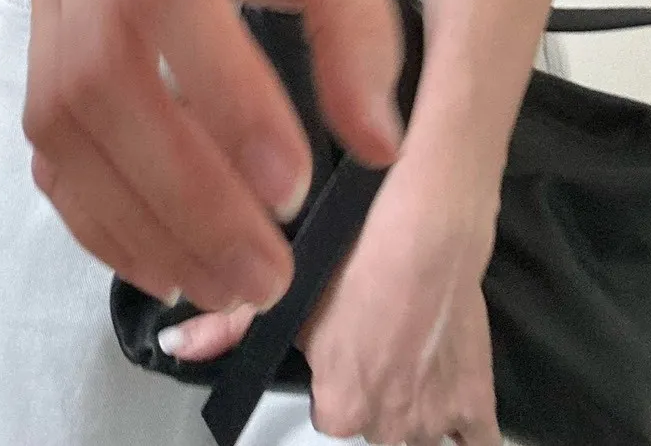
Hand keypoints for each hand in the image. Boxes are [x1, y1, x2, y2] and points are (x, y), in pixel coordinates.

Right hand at [23, 0, 404, 313]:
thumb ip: (356, 23)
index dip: (220, 87)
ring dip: (144, 224)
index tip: (290, 184)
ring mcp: (45, 10)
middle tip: (265, 274)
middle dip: (185, 191)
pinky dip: (100, 224)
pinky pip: (47, 157)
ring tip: (226, 288)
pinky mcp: (33, 64)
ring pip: (66, 128)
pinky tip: (164, 270)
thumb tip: (376, 142)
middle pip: (105, 77)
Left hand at [161, 147, 501, 443]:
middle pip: (373, 426)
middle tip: (373, 343)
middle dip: (372, 394)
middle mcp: (386, 426)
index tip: (337, 350)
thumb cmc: (358, 252)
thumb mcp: (287, 285)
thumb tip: (173, 346)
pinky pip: (474, 444)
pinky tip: (449, 402)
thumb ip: (228, 327)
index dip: (331, 380)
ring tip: (406, 358)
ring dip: (413, 409)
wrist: (428, 227)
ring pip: (419, 435)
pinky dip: (462, 431)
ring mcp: (436, 418)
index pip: (328, 417)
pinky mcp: (477, 402)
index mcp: (339, 407)